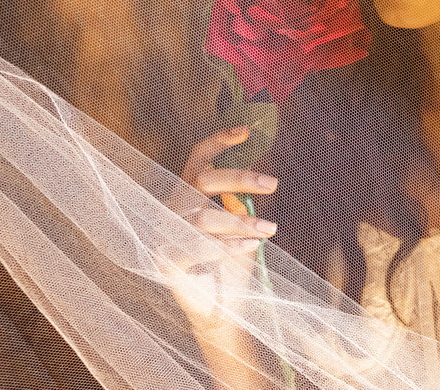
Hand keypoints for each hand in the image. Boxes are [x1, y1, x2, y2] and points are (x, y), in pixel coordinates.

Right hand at [165, 125, 278, 320]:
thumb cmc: (231, 261)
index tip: (246, 130)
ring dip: (242, 222)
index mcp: (189, 193)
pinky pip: (198, 245)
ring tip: (269, 230)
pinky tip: (248, 247)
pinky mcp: (166, 259)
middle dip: (239, 178)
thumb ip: (239, 201)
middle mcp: (173, 207)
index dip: (219, 142)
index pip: (198, 158)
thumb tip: (257, 177)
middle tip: (273, 183)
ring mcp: (165, 233)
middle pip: (202, 179)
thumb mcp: (239, 224)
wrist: (220, 308)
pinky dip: (228, 245)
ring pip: (205, 216)